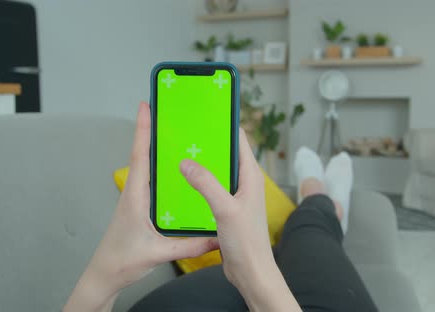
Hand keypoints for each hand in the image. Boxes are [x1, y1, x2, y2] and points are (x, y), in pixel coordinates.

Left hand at [64, 102, 218, 310]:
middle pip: (141, 154)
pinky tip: (171, 169)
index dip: (142, 129)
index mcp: (135, 197)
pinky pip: (150, 181)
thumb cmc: (121, 261)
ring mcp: (135, 200)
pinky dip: (157, 167)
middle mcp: (134, 193)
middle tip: (161, 110)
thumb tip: (216, 239)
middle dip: (149, 130)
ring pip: (145, 166)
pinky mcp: (139, 207)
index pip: (139, 156)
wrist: (104, 275)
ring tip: (168, 131)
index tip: (145, 106)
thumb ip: (189, 246)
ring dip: (153, 147)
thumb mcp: (158, 253)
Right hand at [180, 129, 299, 310]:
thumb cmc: (247, 243)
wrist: (251, 271)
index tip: (210, 113)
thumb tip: (187, 162)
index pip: (240, 141)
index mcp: (251, 177)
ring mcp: (237, 196)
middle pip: (227, 155)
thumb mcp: (225, 209)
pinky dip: (201, 182)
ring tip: (183, 154)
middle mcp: (246, 183)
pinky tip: (185, 183)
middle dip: (210, 143)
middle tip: (188, 132)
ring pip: (218, 172)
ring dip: (204, 164)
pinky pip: (213, 188)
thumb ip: (206, 184)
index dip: (226, 126)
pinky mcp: (228, 209)